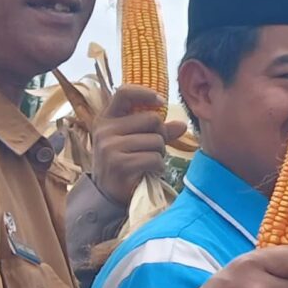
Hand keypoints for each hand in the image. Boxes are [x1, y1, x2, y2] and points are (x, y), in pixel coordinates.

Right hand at [90, 84, 183, 206]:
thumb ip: (157, 131)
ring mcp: (110, 147)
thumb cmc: (124, 163)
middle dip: (161, 134)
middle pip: (151, 119)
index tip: (160, 101)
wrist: (107, 194)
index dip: (145, 93)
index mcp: (107, 119)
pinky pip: (154, 158)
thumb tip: (182, 124)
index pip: (123, 93)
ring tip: (150, 162)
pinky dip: (158, 167)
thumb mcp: (137, 142)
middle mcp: (105, 130)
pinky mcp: (119, 164)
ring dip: (160, 153)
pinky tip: (150, 172)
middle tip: (154, 148)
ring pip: (156, 140)